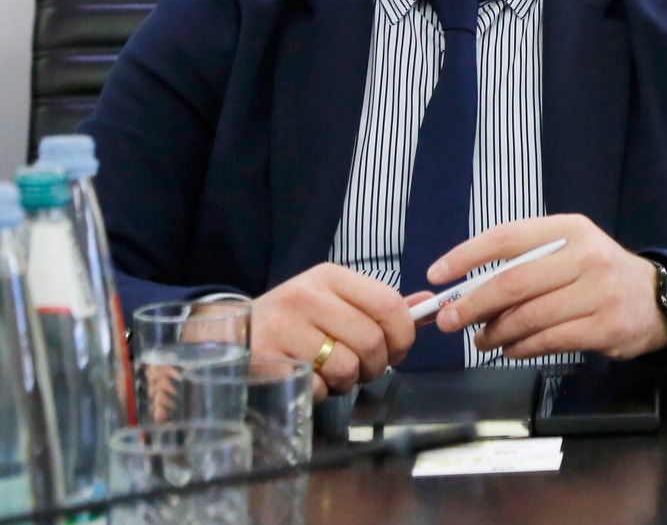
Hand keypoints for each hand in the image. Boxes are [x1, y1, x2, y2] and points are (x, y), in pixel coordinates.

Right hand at [251, 262, 417, 397]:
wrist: (233, 331)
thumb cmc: (295, 318)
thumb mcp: (336, 301)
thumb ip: (381, 305)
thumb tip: (429, 304)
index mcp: (330, 277)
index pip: (388, 304)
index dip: (404, 335)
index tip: (399, 351)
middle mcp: (306, 296)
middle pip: (370, 341)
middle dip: (377, 365)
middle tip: (365, 370)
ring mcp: (283, 327)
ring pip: (345, 367)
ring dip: (347, 382)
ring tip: (333, 374)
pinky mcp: (265, 358)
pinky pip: (316, 388)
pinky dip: (320, 393)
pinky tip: (309, 380)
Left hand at [424, 214, 666, 361]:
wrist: (655, 298)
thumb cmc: (597, 274)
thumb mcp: (567, 252)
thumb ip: (524, 264)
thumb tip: (465, 291)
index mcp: (570, 229)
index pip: (507, 237)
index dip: (466, 256)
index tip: (437, 275)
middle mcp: (586, 256)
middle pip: (514, 281)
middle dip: (473, 304)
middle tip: (449, 321)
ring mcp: (599, 292)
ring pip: (528, 317)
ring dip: (495, 333)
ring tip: (482, 340)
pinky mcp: (605, 327)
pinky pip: (548, 341)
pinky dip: (520, 348)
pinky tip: (511, 349)